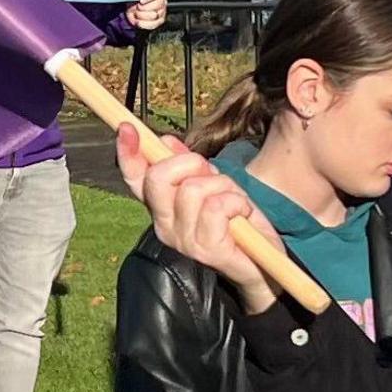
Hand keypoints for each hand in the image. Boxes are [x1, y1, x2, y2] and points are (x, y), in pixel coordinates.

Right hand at [116, 123, 272, 309]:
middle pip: (158, 177)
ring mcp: (183, 240)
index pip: (135, 179)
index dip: (128, 153)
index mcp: (161, 208)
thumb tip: (166, 142)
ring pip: (193, 189)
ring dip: (223, 187)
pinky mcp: (206, 249)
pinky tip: (242, 215)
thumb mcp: (213, 185)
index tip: (127, 128)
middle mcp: (165, 225)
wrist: (263, 264)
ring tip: (234, 202)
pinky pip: (217, 206)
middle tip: (212, 176)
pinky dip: (236, 202)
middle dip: (190, 163)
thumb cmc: (236, 223)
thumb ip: (189, 166)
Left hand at [125, 0, 169, 32]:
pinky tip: (138, 22)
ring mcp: (162, 11)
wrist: (134, 11)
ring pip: (154, 15)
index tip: (141, 1)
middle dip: (144, 7)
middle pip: (157, 5)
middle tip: (137, 7)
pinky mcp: (160, 20)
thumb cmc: (136, 2)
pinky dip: (144, 24)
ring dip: (142, 15)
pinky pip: (153, 24)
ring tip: (136, 14)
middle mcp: (162, 1)